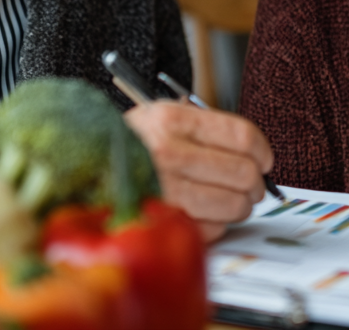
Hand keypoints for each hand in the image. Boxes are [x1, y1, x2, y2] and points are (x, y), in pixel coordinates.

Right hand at [123, 102, 273, 241]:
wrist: (84, 169)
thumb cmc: (131, 146)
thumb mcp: (162, 118)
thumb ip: (207, 131)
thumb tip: (256, 156)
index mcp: (171, 121)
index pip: (242, 136)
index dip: (262, 151)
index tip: (264, 160)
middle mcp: (166, 153)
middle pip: (243, 173)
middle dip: (254, 184)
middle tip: (249, 185)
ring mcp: (162, 191)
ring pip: (233, 205)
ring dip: (237, 206)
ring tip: (226, 200)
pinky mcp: (161, 223)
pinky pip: (212, 230)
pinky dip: (214, 225)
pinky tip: (200, 212)